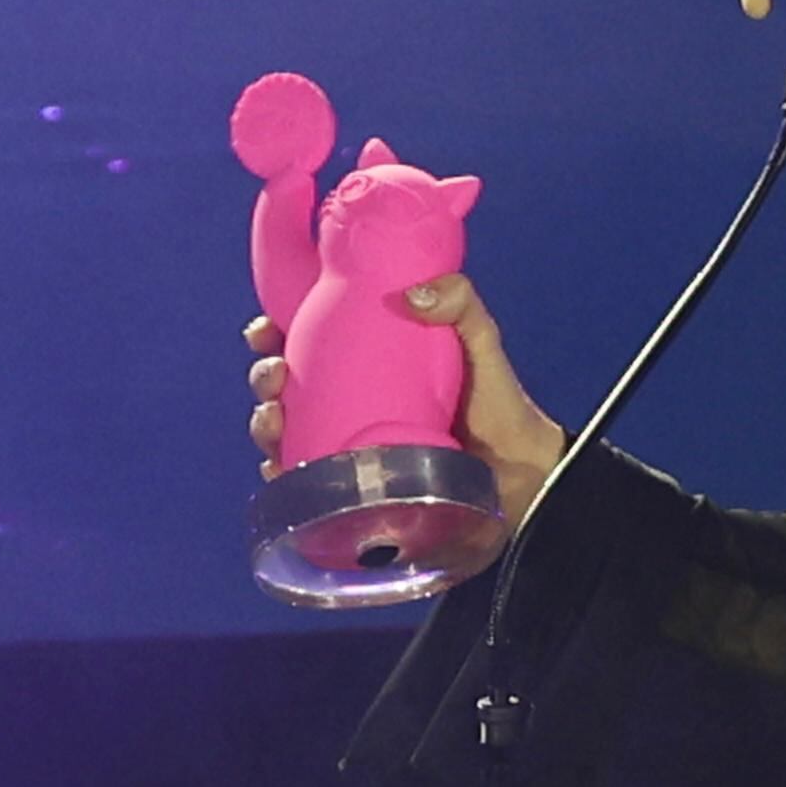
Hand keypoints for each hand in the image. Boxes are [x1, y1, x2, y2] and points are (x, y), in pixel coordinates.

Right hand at [243, 280, 566, 525]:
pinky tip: (281, 468)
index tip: (266, 328)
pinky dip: (284, 476)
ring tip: (275, 421)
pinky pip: (305, 484)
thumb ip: (460, 304)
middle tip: (276, 375)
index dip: (274, 331)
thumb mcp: (479, 342)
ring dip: (264, 424)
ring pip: (285, 432)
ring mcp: (347, 446)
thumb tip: (410, 295)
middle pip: (285, 385)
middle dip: (264, 376)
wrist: (521, 474)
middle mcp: (350, 402)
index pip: (306, 338)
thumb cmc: (497, 403)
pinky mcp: (355, 491)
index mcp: (368, 361)